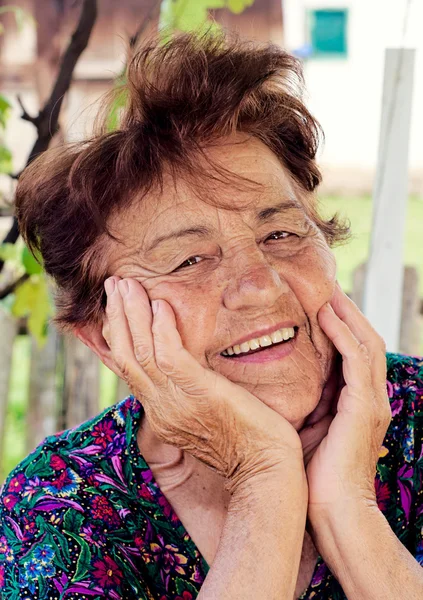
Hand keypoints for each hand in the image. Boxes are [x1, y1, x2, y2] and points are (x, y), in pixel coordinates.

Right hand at [103, 277, 303, 493]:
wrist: (266, 472)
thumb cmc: (247, 440)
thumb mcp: (207, 413)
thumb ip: (191, 390)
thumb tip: (189, 366)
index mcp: (162, 410)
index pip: (128, 367)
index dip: (118, 333)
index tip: (115, 306)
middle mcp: (161, 407)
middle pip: (126, 355)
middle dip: (117, 316)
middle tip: (114, 283)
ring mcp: (176, 402)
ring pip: (140, 351)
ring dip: (132, 314)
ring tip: (127, 283)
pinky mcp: (199, 393)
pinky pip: (170, 357)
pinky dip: (161, 330)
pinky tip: (160, 305)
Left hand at [301, 284, 390, 511]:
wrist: (333, 514)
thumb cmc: (315, 477)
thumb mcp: (308, 430)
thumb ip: (303, 404)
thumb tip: (275, 383)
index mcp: (356, 402)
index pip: (351, 352)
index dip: (338, 325)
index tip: (317, 302)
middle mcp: (368, 397)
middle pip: (363, 339)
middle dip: (345, 311)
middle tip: (325, 285)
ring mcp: (370, 402)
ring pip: (364, 342)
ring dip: (346, 314)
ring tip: (327, 289)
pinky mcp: (363, 408)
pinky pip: (356, 360)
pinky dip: (342, 334)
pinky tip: (326, 315)